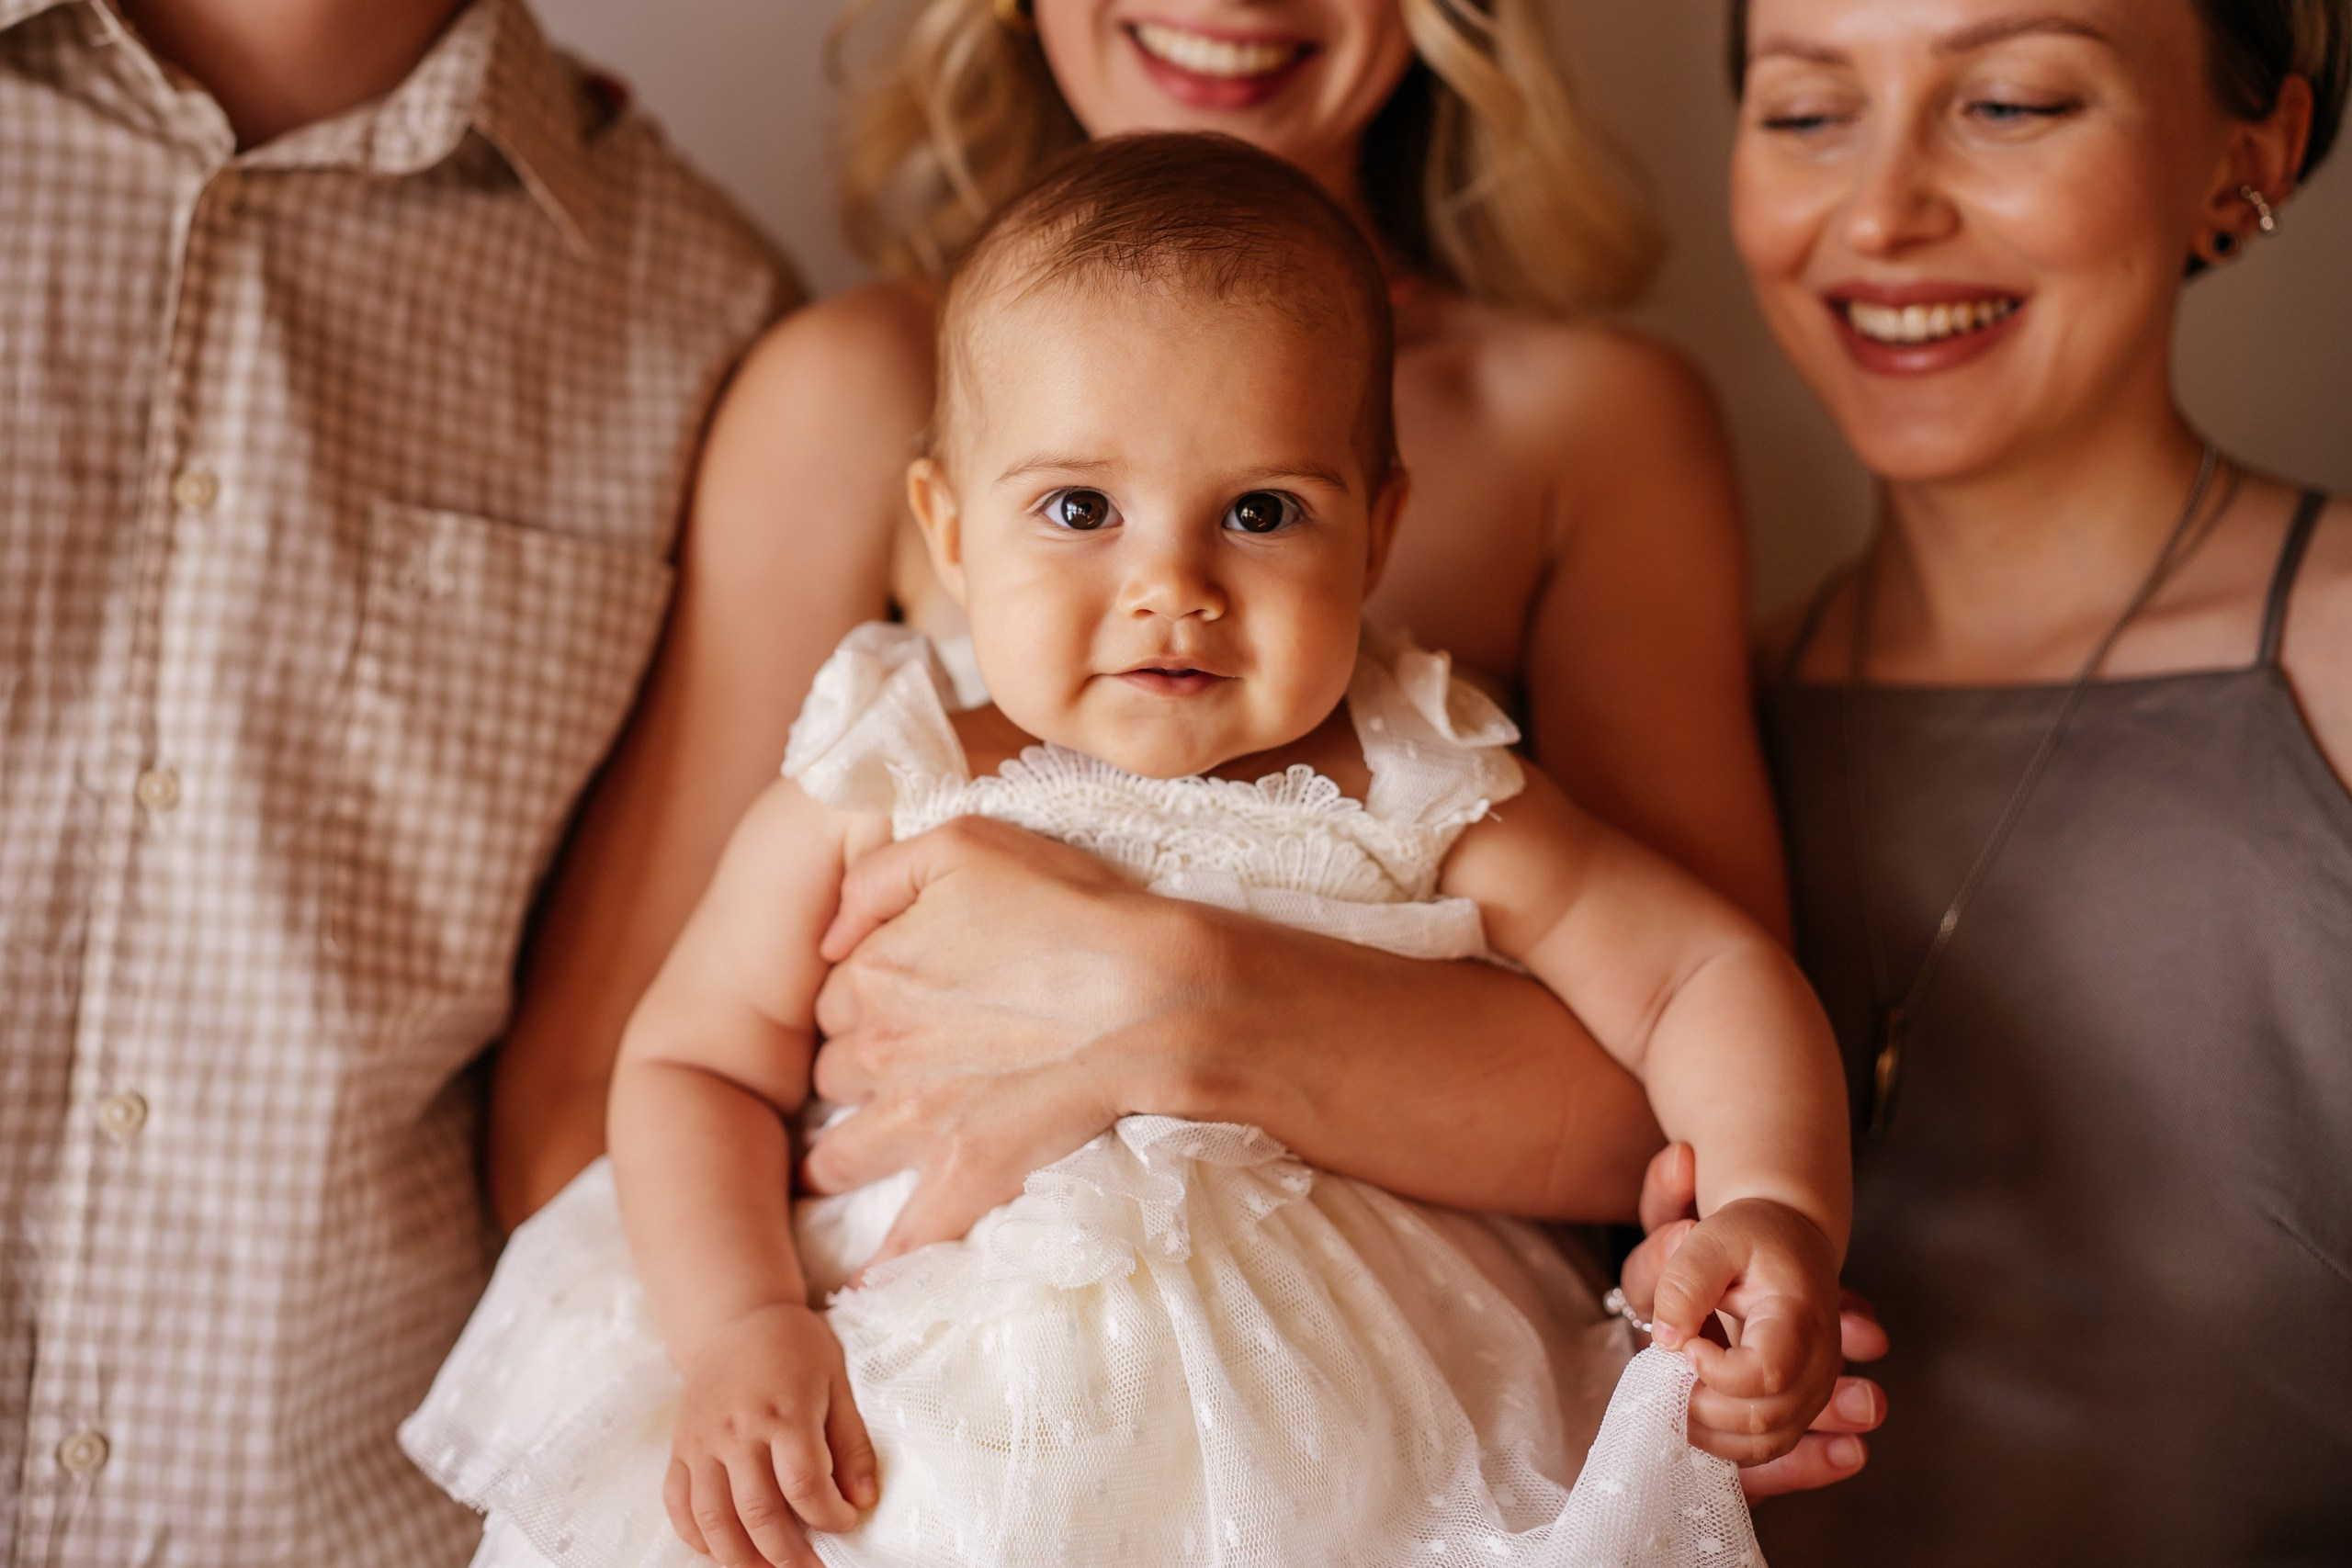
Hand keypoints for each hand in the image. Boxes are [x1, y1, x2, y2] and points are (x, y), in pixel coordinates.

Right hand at [665, 1304, 877, 1566]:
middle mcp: (737, 1429)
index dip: (829, 1516)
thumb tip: (863, 1500)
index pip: (804, 1485)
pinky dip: (696, 1538)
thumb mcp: (838, 1384)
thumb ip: (851, 1444)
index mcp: (784, 1412)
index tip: (847, 1521)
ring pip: (712, 1519)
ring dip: (740, 1558)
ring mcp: (702, 1441)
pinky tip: (724, 1551)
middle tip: (809, 1566)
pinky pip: (678, 1505)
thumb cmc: (797, 1349)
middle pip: (757, 1512)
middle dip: (787, 1553)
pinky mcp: (680, 1448)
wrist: (739, 1318)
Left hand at [805, 817, 1192, 1266]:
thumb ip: (878, 875)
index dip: (865, 998)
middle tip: (901, 1073)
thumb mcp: (966, 843)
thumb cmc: (1073, 910)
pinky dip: (876, 1274)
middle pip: (833, 1073)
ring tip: (851, 1168)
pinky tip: (860, 1296)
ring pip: (840, 1155)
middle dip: (855, 1075)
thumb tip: (827, 935)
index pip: (834, 995)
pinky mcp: (962, 1177)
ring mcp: (915, 1121)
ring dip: (841, 1160)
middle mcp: (878, 1049)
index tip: (898, 1005)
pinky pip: (900, 1243)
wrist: (1154, 996)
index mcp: (872, 971)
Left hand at [1623, 1143, 1887, 1496]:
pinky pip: (1766, 1447)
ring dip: (1709, 1431)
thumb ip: (1684, 1283)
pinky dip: (1724, 1440)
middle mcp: (1819, 1361)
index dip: (1715, 1371)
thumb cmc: (1749, 1238)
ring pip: (1764, 1444)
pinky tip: (1695, 1409)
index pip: (1765, 1373)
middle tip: (1671, 1369)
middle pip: (1762, 1419)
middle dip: (1702, 1405)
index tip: (1686, 1344)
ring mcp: (1815, 1390)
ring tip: (1677, 1390)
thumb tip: (1666, 1339)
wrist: (1790, 1241)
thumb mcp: (1710, 1239)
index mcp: (1798, 1316)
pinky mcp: (1802, 1407)